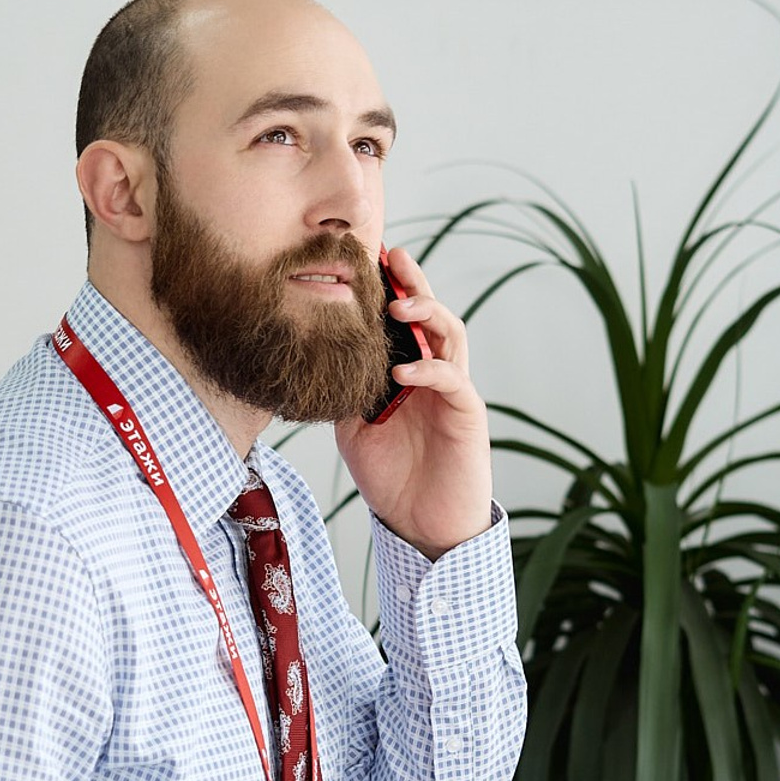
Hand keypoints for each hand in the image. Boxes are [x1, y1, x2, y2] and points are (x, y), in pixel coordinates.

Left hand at [334, 245, 493, 559]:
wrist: (421, 524)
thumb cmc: (391, 476)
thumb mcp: (354, 427)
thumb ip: (344, 392)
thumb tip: (312, 361)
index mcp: (408, 372)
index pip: (401, 323)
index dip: (388, 291)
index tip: (365, 260)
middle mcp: (434, 374)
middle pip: (431, 315)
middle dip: (413, 283)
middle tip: (392, 257)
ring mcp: (453, 391)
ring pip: (451, 336)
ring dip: (428, 314)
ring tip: (400, 305)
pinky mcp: (467, 414)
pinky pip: (453, 381)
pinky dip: (429, 369)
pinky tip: (403, 369)